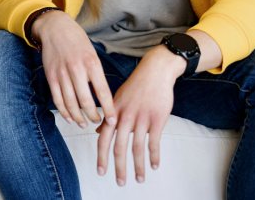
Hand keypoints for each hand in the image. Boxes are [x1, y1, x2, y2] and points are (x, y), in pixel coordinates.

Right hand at [34, 10, 116, 128]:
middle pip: (86, 101)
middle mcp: (77, 69)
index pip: (103, 92)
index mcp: (91, 63)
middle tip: (98, 122)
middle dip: (94, 116)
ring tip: (84, 124)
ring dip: (78, 118)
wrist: (55, 28)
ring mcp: (62, 74)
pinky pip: (58, 99)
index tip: (113, 120)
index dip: (108, 109)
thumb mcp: (92, 54)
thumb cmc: (77, 41)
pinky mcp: (51, 76)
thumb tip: (103, 97)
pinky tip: (70, 117)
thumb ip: (96, 74)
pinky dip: (64, 111)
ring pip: (71, 103)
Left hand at [96, 46, 182, 185]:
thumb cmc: (135, 86)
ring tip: (140, 179)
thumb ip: (108, 117)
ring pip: (138, 148)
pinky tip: (155, 166)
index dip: (101, 156)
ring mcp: (141, 118)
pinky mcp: (157, 118)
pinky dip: (154, 156)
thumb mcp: (117, 99)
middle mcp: (125, 117)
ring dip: (138, 166)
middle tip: (120, 183)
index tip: (101, 172)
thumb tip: (97, 132)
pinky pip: (154, 142)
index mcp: (113, 113)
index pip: (103, 139)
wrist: (155, 71)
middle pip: (120, 147)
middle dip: (119, 168)